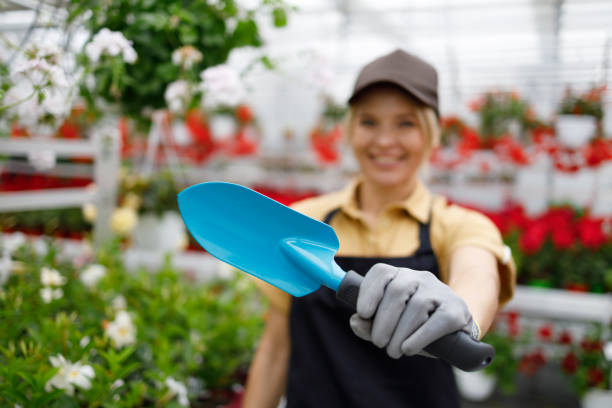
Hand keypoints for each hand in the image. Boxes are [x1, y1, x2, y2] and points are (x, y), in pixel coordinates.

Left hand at [349, 263, 476, 358]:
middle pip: (397, 291)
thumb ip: (370, 324)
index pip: (382, 272)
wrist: (456, 332)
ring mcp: (440, 291)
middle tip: (379, 342)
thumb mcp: (391, 326)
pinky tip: (409, 348)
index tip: (363, 313)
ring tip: (394, 351)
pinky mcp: (456, 309)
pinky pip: (438, 320)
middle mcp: (420, 278)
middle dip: (383, 321)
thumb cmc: (416, 327)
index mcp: (400, 277)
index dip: (369, 291)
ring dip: (400, 333)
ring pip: (416, 307)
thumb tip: (355, 321)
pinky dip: (420, 337)